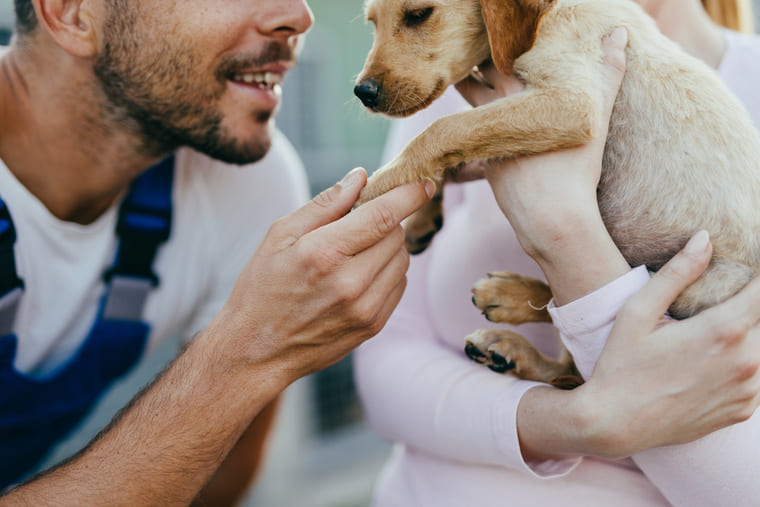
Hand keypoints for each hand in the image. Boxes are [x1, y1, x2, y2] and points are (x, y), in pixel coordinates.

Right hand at [214, 168, 434, 382]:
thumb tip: (360, 177)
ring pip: (402, 260)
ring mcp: (365, 308)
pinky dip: (387, 272)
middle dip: (385, 221)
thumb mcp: (279, 236)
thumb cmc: (262, 288)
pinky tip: (358, 276)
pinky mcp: (373, 326)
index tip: (423, 183)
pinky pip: (399, 285)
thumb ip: (324, 205)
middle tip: (359, 224)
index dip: (409, 195)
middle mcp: (350, 283)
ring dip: (388, 248)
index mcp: (324, 253)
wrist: (257, 351)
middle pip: (396, 235)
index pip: (383, 216)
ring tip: (354, 253)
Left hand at [457, 28, 631, 303]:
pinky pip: (471, 135)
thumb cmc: (575, 170)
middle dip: (472, 65)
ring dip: (468, 91)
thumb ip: (607, 72)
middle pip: (474, 79)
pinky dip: (472, 125)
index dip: (493, 44)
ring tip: (465, 77)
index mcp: (520, 95)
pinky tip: (474, 123)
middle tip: (470, 50)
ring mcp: (485, 138)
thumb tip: (619, 32)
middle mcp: (495, 114)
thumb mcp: (595, 117)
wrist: (551, 219)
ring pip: (469, 106)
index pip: (498, 57)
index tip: (491, 30)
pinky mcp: (483, 160)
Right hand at [577, 230, 759, 457]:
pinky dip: (744, 365)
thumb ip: (677, 273)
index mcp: (724, 331)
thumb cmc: (621, 363)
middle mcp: (747, 362)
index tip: (744, 272)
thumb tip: (705, 238)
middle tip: (717, 306)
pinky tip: (710, 363)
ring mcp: (748, 391)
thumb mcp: (638, 312)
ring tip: (711, 336)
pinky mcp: (743, 411)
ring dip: (747, 338)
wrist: (615, 423)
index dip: (756, 277)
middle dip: (747, 308)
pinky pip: (758, 379)